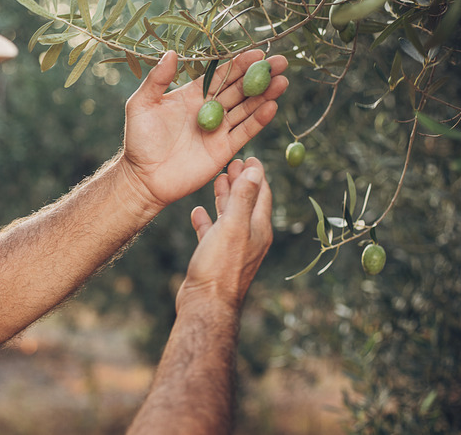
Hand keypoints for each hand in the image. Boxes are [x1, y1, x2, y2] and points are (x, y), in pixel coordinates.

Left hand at [120, 50, 287, 208]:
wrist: (144, 178)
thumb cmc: (138, 141)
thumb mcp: (141, 105)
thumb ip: (157, 80)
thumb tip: (172, 53)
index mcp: (192, 95)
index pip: (220, 75)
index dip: (240, 64)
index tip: (259, 53)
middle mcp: (209, 110)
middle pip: (240, 89)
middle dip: (261, 76)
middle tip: (282, 63)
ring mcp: (218, 130)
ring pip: (246, 109)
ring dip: (265, 95)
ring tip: (283, 82)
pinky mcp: (223, 150)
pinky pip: (244, 133)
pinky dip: (258, 121)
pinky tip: (272, 107)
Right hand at [177, 158, 272, 311]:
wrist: (206, 304)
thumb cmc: (220, 265)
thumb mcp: (233, 226)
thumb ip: (244, 197)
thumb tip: (255, 170)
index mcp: (259, 228)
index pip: (262, 194)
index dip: (256, 174)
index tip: (248, 156)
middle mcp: (250, 237)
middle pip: (247, 202)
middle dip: (240, 181)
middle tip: (231, 163)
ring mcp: (233, 248)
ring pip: (230, 216)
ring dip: (225, 197)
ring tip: (217, 180)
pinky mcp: (216, 258)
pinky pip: (213, 233)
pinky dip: (208, 220)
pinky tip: (198, 212)